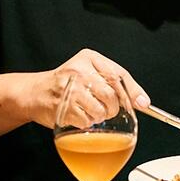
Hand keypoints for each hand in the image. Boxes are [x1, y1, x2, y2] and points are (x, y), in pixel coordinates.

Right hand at [26, 48, 148, 129]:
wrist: (36, 92)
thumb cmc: (69, 83)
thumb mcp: (91, 72)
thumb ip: (117, 83)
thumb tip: (143, 102)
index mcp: (89, 58)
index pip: (118, 74)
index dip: (133, 92)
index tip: (143, 105)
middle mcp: (78, 70)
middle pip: (111, 95)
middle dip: (113, 107)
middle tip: (107, 109)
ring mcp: (69, 89)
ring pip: (100, 110)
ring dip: (100, 116)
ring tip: (91, 112)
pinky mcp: (62, 107)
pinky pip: (86, 121)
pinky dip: (87, 123)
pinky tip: (78, 115)